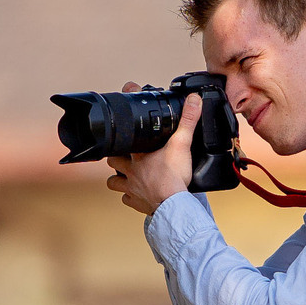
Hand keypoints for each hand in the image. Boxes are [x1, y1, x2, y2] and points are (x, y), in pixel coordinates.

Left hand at [106, 85, 198, 216]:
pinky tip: (136, 194)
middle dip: (116, 156)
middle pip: (113, 160)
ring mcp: (131, 188)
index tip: (125, 130)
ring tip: (125, 175)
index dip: (122, 130)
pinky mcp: (136, 202)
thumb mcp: (183, 144)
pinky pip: (127, 200)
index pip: (123, 138)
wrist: (173, 204)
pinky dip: (130, 197)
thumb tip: (193, 99)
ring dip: (117, 178)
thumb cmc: (174, 177)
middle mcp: (131, 170)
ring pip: (113, 182)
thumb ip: (188, 121)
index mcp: (138, 154)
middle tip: (124, 154)